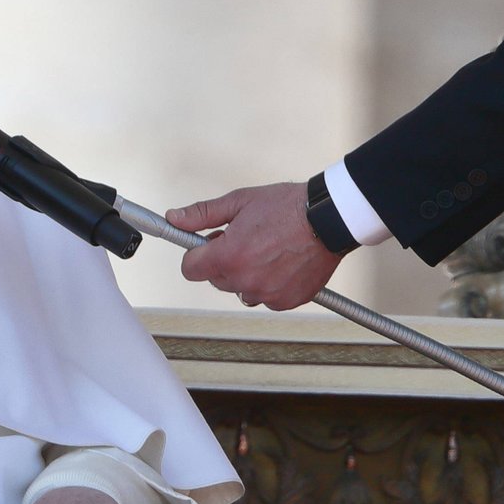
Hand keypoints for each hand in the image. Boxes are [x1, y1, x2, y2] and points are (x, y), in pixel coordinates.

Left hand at [166, 182, 343, 310]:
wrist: (328, 218)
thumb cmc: (287, 207)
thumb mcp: (239, 202)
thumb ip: (202, 214)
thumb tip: (175, 219)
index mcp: (228, 256)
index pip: (190, 269)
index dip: (197, 255)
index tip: (207, 245)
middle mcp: (245, 280)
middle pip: (216, 279)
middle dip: (224, 261)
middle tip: (244, 239)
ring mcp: (267, 294)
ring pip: (241, 290)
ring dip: (247, 275)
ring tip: (266, 249)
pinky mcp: (287, 301)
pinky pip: (266, 297)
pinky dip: (270, 284)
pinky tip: (282, 262)